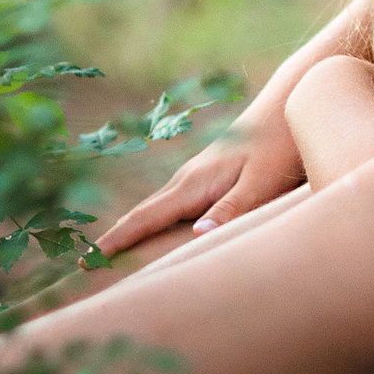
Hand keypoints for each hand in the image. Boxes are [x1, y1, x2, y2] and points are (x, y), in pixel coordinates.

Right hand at [95, 114, 304, 252]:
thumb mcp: (260, 183)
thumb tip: (196, 235)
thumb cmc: (278, 147)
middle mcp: (187, 179)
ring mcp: (196, 176)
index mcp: (193, 183)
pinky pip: (172, 205)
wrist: (288, 107)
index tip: (87, 259)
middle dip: (115, 238)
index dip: (116, 240)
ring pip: (156, 208)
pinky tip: (155, 232)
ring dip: (132, 230)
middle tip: (85, 265)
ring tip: (110, 255)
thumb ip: (231, 208)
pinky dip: (153, 221)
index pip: (145, 217)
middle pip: (142, 214)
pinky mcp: (208, 177)